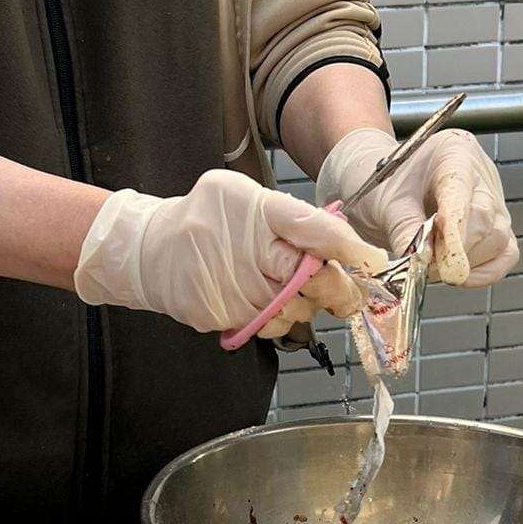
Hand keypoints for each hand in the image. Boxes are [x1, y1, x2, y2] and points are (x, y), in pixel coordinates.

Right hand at [74, 168, 386, 334]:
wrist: (148, 250)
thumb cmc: (205, 218)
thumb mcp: (244, 197)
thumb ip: (291, 218)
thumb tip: (344, 245)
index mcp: (253, 207)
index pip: (310, 228)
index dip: (347, 247)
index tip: (373, 261)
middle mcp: (241, 244)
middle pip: (309, 278)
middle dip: (337, 289)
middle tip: (349, 292)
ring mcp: (228, 284)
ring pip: (292, 309)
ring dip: (302, 306)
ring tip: (286, 289)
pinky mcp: (217, 314)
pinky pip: (265, 326)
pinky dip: (273, 318)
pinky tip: (259, 300)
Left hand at [316, 127, 517, 286]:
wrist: (380, 189)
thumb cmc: (383, 186)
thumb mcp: (384, 203)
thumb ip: (405, 230)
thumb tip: (422, 260)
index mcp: (453, 152)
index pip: (462, 189)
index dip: (455, 224)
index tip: (447, 251)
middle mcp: (480, 174)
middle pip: (484, 218)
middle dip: (455, 250)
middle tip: (424, 265)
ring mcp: (494, 200)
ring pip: (498, 239)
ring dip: (465, 263)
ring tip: (431, 263)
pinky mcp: (498, 226)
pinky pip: (505, 255)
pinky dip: (484, 272)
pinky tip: (459, 275)